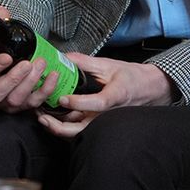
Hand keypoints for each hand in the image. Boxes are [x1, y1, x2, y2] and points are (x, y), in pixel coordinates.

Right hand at [0, 7, 58, 113]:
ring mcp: (3, 103)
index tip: (6, 57)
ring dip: (30, 83)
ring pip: (15, 100)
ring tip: (41, 65)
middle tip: (28, 63)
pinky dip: (44, 91)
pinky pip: (32, 104)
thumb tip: (3, 10)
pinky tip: (52, 76)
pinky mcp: (19, 107)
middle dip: (15, 78)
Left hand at [36, 51, 175, 138]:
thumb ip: (85, 62)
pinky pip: (80, 128)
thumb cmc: (131, 77)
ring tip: (42, 117)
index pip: (98, 103)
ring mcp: (103, 122)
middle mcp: (109, 114)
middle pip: (84, 128)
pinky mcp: (99, 124)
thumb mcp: (109, 65)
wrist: (148, 90)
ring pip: (79, 132)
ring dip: (59, 128)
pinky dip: (65, 125)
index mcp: (116, 96)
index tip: (63, 98)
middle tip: (42, 115)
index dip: (79, 103)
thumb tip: (64, 57)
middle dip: (60, 126)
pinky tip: (52, 117)